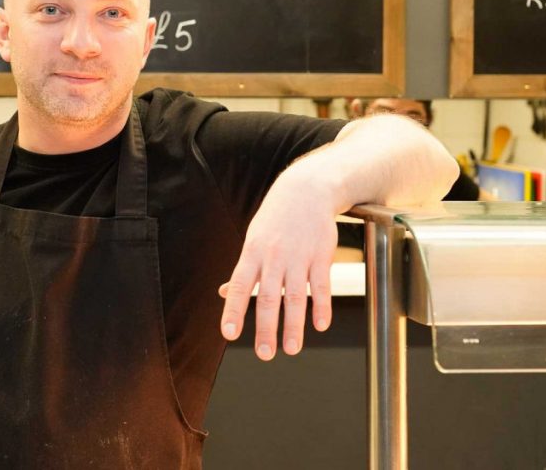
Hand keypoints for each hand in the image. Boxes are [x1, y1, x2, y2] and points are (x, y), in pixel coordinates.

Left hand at [219, 173, 337, 359]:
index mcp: (252, 254)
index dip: (233, 310)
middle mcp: (273, 258)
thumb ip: (243, 270)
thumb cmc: (275, 219)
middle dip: (266, 328)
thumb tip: (224, 294)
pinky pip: (321, 285)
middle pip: (267, 297)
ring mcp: (299, 257)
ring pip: (295, 296)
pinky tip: (320, 325)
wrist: (306, 190)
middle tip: (264, 354)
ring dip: (293, 325)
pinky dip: (321, 306)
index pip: (239, 286)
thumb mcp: (253, 239)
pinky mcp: (321, 256)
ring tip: (291, 349)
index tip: (229, 333)